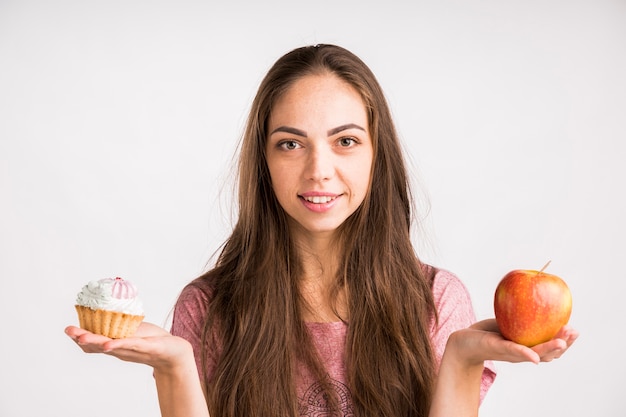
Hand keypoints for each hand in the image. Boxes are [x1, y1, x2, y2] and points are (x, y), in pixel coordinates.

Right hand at [65, 322, 194, 371]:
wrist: (173, 352)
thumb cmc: (153, 340)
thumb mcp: (133, 330)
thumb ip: (120, 325)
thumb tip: (109, 307)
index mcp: (115, 344)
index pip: (94, 343)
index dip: (80, 337)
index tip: (69, 329)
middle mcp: (120, 349)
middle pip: (98, 346)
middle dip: (81, 338)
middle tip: (68, 330)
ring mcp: (132, 350)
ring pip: (110, 346)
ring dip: (96, 341)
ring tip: (82, 337)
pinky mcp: (146, 348)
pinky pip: (130, 346)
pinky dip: (118, 344)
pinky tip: (108, 344)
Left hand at [448, 318, 578, 364]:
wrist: (464, 343)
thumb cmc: (487, 332)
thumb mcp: (508, 321)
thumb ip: (522, 313)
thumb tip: (537, 289)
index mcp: (527, 347)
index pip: (551, 348)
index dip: (565, 341)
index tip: (576, 330)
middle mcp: (522, 354)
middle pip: (548, 353)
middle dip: (562, 344)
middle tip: (573, 332)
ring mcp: (511, 353)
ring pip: (534, 355)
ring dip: (549, 349)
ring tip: (561, 343)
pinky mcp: (497, 349)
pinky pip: (513, 351)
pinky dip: (524, 354)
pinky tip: (534, 357)